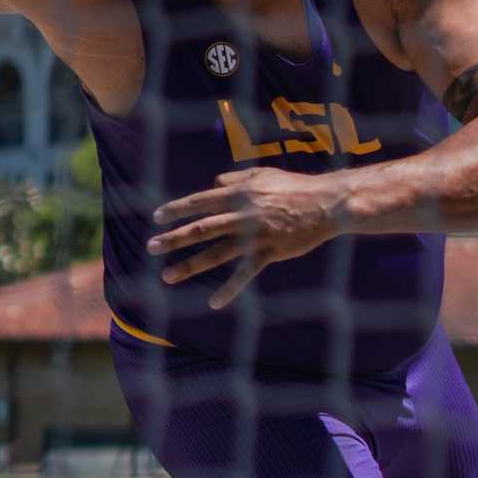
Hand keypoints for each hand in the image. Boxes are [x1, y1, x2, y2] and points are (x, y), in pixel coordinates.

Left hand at [148, 167, 345, 308]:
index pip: (200, 202)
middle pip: (201, 228)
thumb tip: (214, 184)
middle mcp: (242, 214)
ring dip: (189, 266)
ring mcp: (255, 235)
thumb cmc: (295, 187)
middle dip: (173, 239)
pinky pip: (245, 274)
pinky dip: (229, 289)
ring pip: (216, 253)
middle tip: (150, 247)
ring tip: (167, 277)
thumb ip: (236, 180)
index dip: (177, 209)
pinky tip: (213, 302)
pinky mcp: (269, 252)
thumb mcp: (263, 174)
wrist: (327, 203)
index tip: (156, 217)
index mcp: (239, 194)